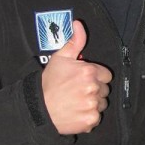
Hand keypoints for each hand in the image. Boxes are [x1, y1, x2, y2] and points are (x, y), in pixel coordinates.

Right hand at [41, 20, 112, 134]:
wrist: (38, 109)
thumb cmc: (49, 82)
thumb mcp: (60, 58)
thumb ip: (75, 41)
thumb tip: (79, 24)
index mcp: (89, 71)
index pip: (106, 75)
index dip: (96, 77)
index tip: (84, 80)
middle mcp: (93, 88)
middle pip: (105, 90)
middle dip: (95, 90)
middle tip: (78, 91)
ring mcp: (92, 105)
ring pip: (102, 104)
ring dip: (93, 103)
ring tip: (76, 102)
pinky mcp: (90, 120)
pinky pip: (97, 117)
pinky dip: (88, 116)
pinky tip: (76, 112)